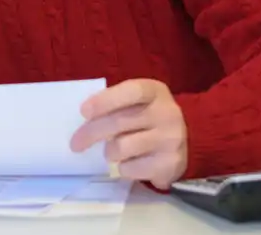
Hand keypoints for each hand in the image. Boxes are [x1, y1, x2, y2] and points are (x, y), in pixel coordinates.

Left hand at [69, 79, 187, 189]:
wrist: (186, 141)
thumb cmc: (147, 116)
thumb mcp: (136, 101)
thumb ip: (115, 103)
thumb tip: (83, 119)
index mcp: (154, 91)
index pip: (131, 91)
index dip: (105, 100)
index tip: (83, 111)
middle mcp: (167, 113)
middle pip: (119, 122)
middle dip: (91, 133)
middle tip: (75, 143)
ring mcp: (171, 139)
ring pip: (122, 148)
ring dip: (109, 152)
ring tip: (113, 151)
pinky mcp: (170, 164)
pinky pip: (131, 169)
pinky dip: (123, 168)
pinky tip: (130, 162)